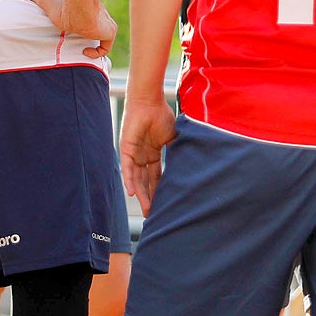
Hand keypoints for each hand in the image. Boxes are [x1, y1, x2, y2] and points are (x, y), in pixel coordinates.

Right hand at [10, 0, 116, 58]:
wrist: (79, 11)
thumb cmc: (64, 5)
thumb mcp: (46, 1)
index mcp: (88, 7)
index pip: (92, 14)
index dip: (87, 21)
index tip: (76, 27)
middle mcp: (100, 15)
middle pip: (100, 24)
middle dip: (92, 31)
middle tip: (80, 37)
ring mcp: (106, 23)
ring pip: (105, 35)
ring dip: (95, 41)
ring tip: (83, 47)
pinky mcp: (109, 32)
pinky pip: (106, 46)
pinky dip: (97, 52)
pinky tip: (85, 52)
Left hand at [120, 99, 176, 214]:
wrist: (150, 101)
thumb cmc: (162, 115)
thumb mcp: (174, 138)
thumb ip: (178, 152)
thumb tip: (189, 166)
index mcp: (153, 153)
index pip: (157, 176)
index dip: (160, 190)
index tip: (165, 204)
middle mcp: (142, 156)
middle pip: (146, 182)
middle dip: (150, 198)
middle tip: (154, 214)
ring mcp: (133, 153)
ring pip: (137, 178)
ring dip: (141, 194)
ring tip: (147, 209)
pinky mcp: (126, 149)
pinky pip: (128, 168)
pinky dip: (130, 180)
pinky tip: (133, 193)